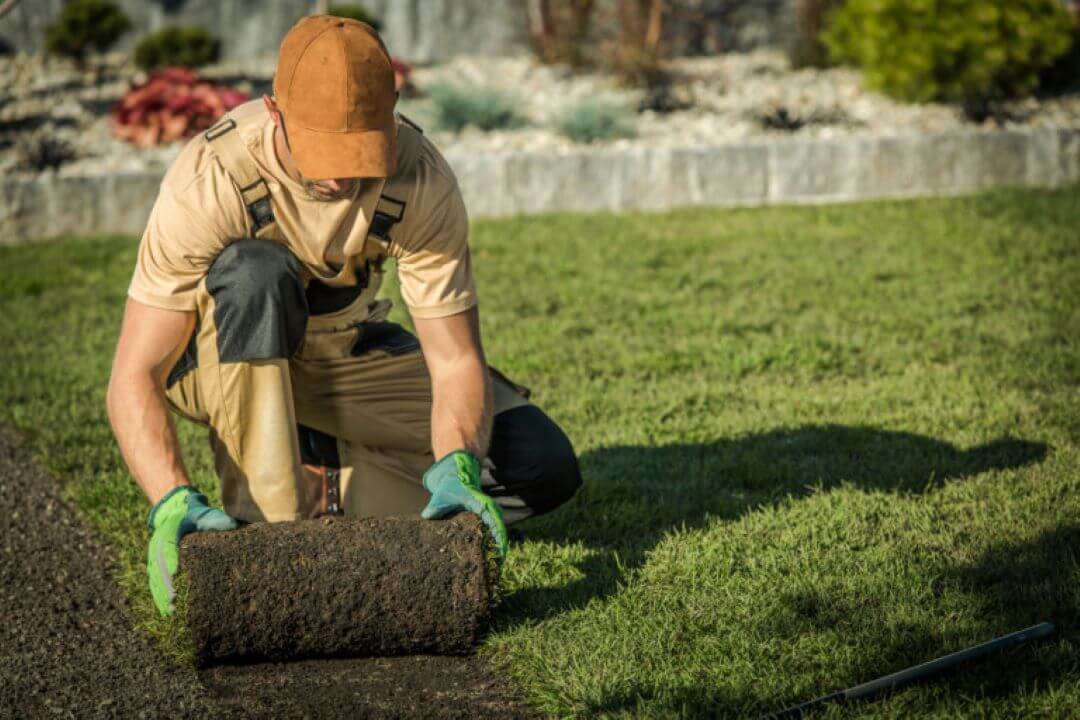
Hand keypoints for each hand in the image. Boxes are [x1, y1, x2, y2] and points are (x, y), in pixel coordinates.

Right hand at [146, 486, 237, 615]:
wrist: (176, 512)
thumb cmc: (194, 515)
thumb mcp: (204, 513)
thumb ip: (215, 519)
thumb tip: (234, 525)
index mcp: (168, 534)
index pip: (167, 549)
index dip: (170, 560)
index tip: (175, 573)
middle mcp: (158, 548)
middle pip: (159, 568)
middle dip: (165, 585)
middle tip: (174, 600)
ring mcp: (154, 558)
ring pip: (155, 579)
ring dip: (160, 595)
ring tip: (170, 611)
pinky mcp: (156, 567)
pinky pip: (155, 583)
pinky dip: (159, 597)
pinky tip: (166, 611)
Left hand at [421, 450, 507, 559]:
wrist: (455, 477)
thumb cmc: (449, 487)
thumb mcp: (442, 496)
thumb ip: (436, 507)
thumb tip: (427, 516)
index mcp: (481, 503)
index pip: (494, 519)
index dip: (499, 535)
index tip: (501, 550)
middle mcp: (488, 510)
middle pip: (499, 530)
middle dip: (500, 548)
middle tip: (498, 567)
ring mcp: (487, 515)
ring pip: (496, 532)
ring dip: (496, 548)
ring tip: (495, 567)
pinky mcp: (483, 519)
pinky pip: (490, 532)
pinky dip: (490, 544)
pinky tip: (486, 559)